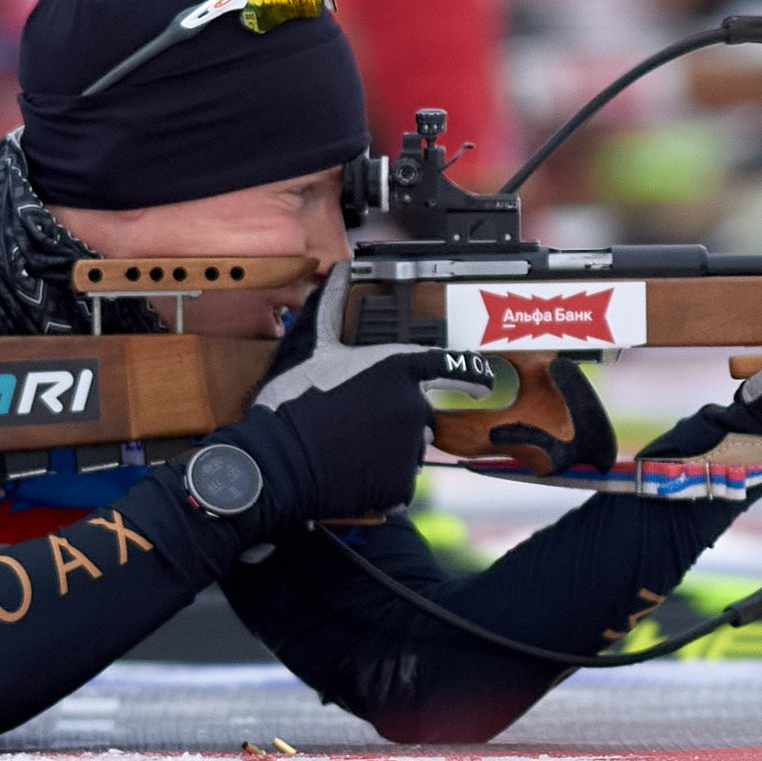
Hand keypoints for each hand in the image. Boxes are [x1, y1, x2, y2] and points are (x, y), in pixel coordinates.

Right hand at [223, 262, 494, 524]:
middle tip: (358, 427)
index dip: (470, 375)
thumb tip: (335, 274)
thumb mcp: (314, 349)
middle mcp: (412, 405)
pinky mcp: (400, 484)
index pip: (449, 366)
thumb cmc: (293, 401)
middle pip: (421, 416)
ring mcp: (409, 447)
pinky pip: (399, 486)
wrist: (278, 460)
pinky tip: (353, 477)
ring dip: (388, 454)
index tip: (483, 384)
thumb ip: (333, 313)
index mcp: (396, 368)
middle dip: (398, 422)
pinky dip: (381, 485)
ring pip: (409, 452)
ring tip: (348, 452)